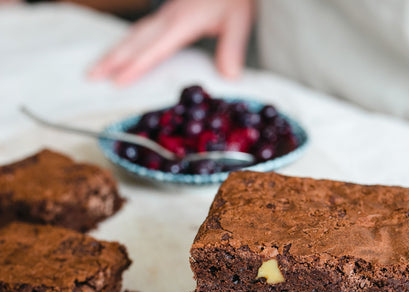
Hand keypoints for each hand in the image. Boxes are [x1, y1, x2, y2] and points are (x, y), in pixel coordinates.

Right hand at [89, 0, 254, 84]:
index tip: (118, 81)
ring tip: (96, 68)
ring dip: (113, 52)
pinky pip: (140, 31)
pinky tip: (122, 53)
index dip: (136, 66)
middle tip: (90, 76)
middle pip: (133, 40)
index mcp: (182, 21)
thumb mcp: (239, 18)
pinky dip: (126, 44)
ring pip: (133, 35)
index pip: (154, 48)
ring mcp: (165, 15)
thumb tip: (229, 76)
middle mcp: (168, 18)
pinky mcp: (167, 14)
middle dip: (111, 59)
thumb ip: (232, 47)